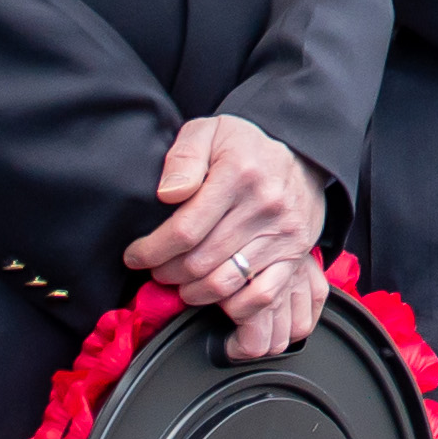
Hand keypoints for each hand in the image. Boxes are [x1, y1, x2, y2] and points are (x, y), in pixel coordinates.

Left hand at [124, 115, 329, 360]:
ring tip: (180, 284)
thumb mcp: (209, 131)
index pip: (184, 230)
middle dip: (166, 273)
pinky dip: (234, 307)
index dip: (151, 251)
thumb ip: (183, 156)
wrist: (302, 155)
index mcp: (238, 173)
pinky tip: (217, 298)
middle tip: (155, 269)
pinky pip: (262, 296)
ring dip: (192, 292)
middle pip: (200, 261)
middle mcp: (264, 205)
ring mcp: (282, 234)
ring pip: (225, 283)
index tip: (135, 256)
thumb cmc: (245, 147)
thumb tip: (168, 194)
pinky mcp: (295, 255)